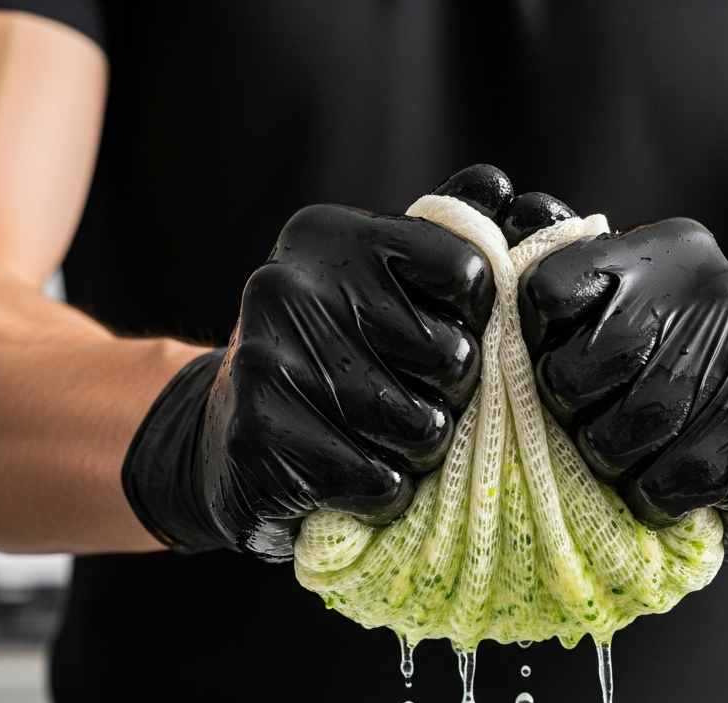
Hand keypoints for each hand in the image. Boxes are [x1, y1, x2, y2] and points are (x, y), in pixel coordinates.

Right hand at [122, 193, 494, 560]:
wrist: (226, 437)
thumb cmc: (329, 356)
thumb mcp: (375, 286)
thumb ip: (442, 237)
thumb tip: (501, 187)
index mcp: (331, 236)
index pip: (469, 272)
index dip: (476, 320)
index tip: (444, 333)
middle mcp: (291, 286)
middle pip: (452, 356)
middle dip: (449, 395)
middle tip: (409, 397)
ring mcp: (268, 361)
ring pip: (422, 427)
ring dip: (417, 450)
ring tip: (379, 438)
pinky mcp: (260, 437)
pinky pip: (381, 481)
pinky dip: (383, 490)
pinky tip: (351, 473)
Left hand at [517, 216, 727, 559]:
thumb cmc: (676, 371)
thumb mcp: (629, 311)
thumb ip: (572, 298)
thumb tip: (502, 264)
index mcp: (666, 251)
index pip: (548, 290)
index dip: (537, 344)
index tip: (558, 366)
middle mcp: (714, 291)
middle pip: (573, 374)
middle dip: (571, 416)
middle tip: (596, 424)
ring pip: (617, 437)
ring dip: (611, 464)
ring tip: (633, 456)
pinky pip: (666, 482)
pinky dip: (653, 497)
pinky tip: (670, 480)